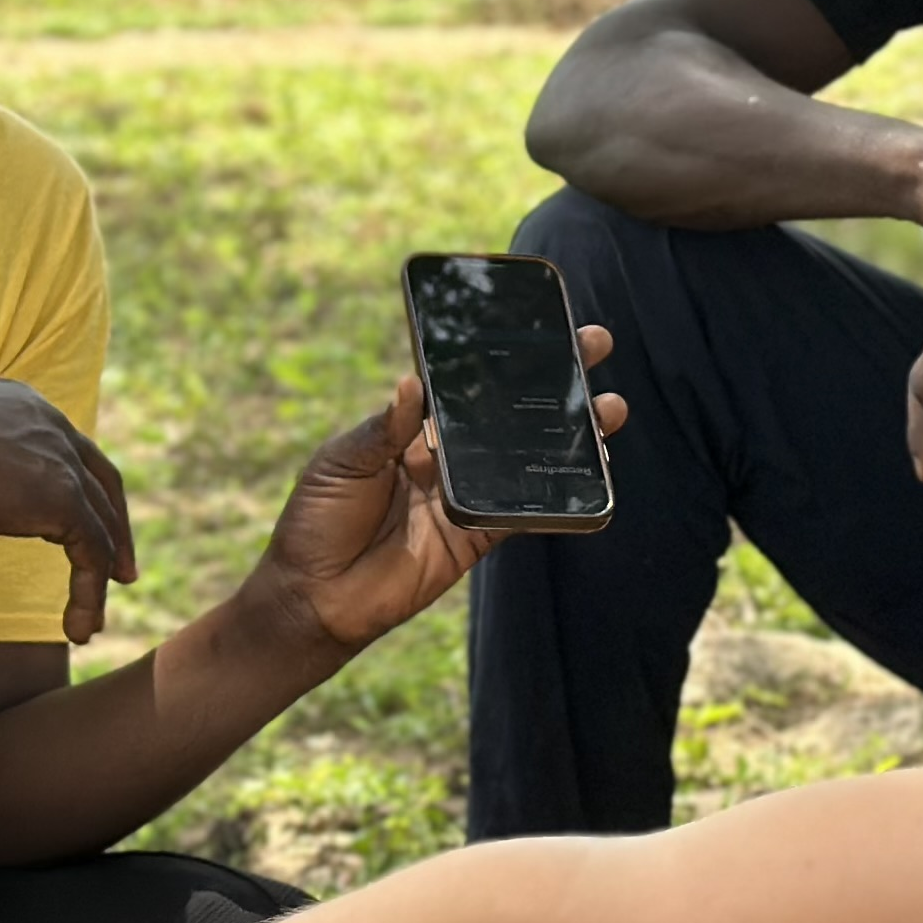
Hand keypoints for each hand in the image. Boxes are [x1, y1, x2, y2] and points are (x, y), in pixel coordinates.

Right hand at [0, 379, 137, 640]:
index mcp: (27, 408)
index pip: (69, 449)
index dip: (83, 487)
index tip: (85, 521)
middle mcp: (54, 429)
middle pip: (103, 483)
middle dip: (116, 529)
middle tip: (122, 571)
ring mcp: (63, 464)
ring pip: (101, 528)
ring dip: (102, 577)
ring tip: (93, 622)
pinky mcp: (64, 501)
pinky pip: (92, 555)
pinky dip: (90, 594)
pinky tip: (79, 628)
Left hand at [238, 326, 629, 656]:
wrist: (313, 597)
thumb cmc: (316, 520)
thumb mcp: (341, 461)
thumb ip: (384, 428)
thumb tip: (413, 383)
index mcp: (412, 429)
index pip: (465, 384)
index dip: (500, 356)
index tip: (537, 325)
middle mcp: (446, 458)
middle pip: (508, 414)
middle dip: (555, 382)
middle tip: (595, 347)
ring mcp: (465, 496)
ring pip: (527, 460)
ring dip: (571, 435)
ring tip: (610, 408)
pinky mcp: (476, 537)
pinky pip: (522, 514)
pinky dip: (557, 499)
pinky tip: (593, 474)